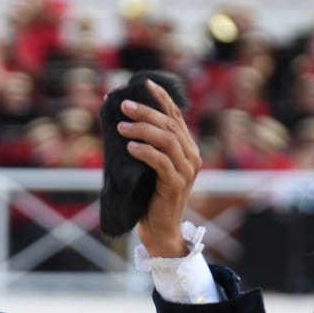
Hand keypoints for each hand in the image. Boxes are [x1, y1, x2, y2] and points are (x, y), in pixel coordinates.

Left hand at [117, 79, 202, 257]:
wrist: (159, 229)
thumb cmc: (149, 196)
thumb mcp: (148, 166)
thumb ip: (145, 145)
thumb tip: (122, 121)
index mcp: (187, 148)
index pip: (176, 116)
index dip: (162, 98)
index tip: (145, 83)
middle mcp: (191, 156)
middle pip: (170, 125)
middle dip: (146, 111)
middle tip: (123, 106)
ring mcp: (186, 171)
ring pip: (167, 140)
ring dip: (143, 130)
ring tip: (122, 127)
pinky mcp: (176, 185)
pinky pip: (161, 162)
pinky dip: (145, 152)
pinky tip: (130, 147)